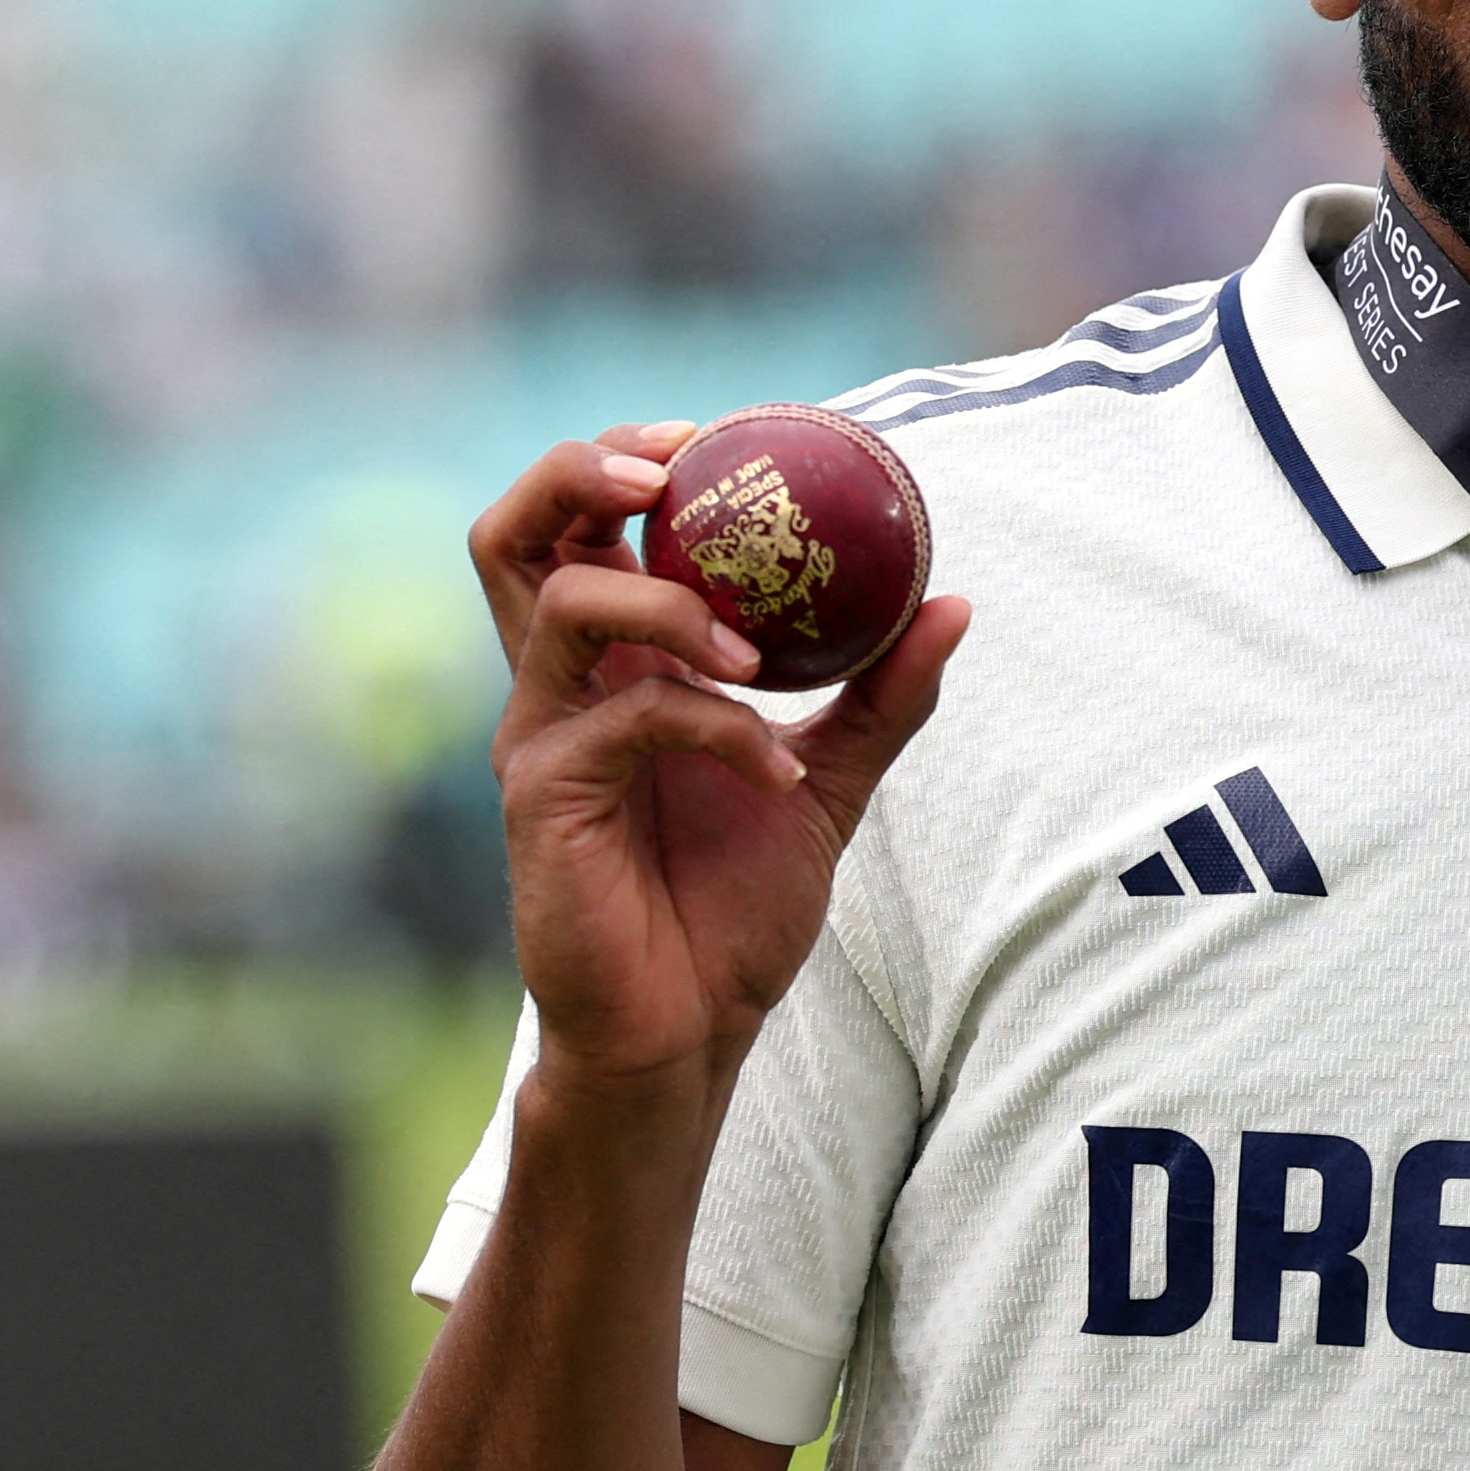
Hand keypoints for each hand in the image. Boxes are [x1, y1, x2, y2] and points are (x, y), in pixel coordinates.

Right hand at [472, 425, 969, 1101]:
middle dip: (584, 472)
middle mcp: (557, 685)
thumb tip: (955, 600)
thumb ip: (883, 696)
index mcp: (609, 665)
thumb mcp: (829, 783)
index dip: (627, 457)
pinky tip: (774, 770)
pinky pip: (628, 717)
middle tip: (673, 471)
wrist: (689, 1032)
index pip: (581, 524)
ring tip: (755, 653)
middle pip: (514, 531)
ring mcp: (539, 736)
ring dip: (670, 602)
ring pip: (567, 602)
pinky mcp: (543, 796)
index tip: (713, 438)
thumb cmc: (733, 909)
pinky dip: (716, 724)